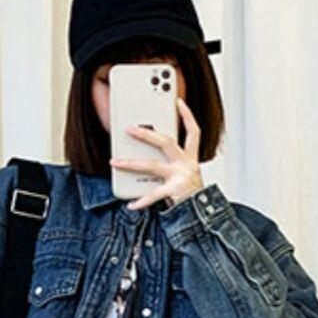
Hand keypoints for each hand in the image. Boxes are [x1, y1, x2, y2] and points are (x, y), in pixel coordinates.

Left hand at [112, 96, 203, 210]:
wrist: (202, 214)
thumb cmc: (191, 195)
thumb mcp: (185, 175)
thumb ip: (169, 164)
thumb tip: (145, 157)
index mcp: (191, 158)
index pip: (193, 132)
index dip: (187, 116)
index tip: (178, 102)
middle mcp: (187, 164)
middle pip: (166, 142)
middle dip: (146, 134)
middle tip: (129, 128)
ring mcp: (180, 177)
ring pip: (152, 165)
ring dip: (131, 163)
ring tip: (115, 162)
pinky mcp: (174, 191)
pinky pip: (153, 195)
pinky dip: (141, 201)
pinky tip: (131, 205)